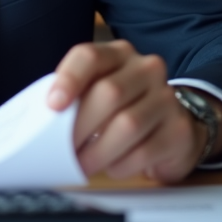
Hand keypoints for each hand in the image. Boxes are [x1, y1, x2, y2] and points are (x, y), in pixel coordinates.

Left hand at [46, 40, 221, 183]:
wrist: (174, 124)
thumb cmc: (124, 107)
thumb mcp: (99, 92)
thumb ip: (76, 97)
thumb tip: (43, 121)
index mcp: (118, 54)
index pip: (90, 56)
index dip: (69, 79)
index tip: (52, 105)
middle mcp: (146, 69)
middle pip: (108, 93)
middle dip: (79, 126)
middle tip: (61, 151)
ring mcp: (166, 98)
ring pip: (127, 124)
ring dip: (98, 151)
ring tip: (82, 165)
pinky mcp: (178, 130)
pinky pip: (144, 151)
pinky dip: (121, 164)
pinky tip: (112, 167)